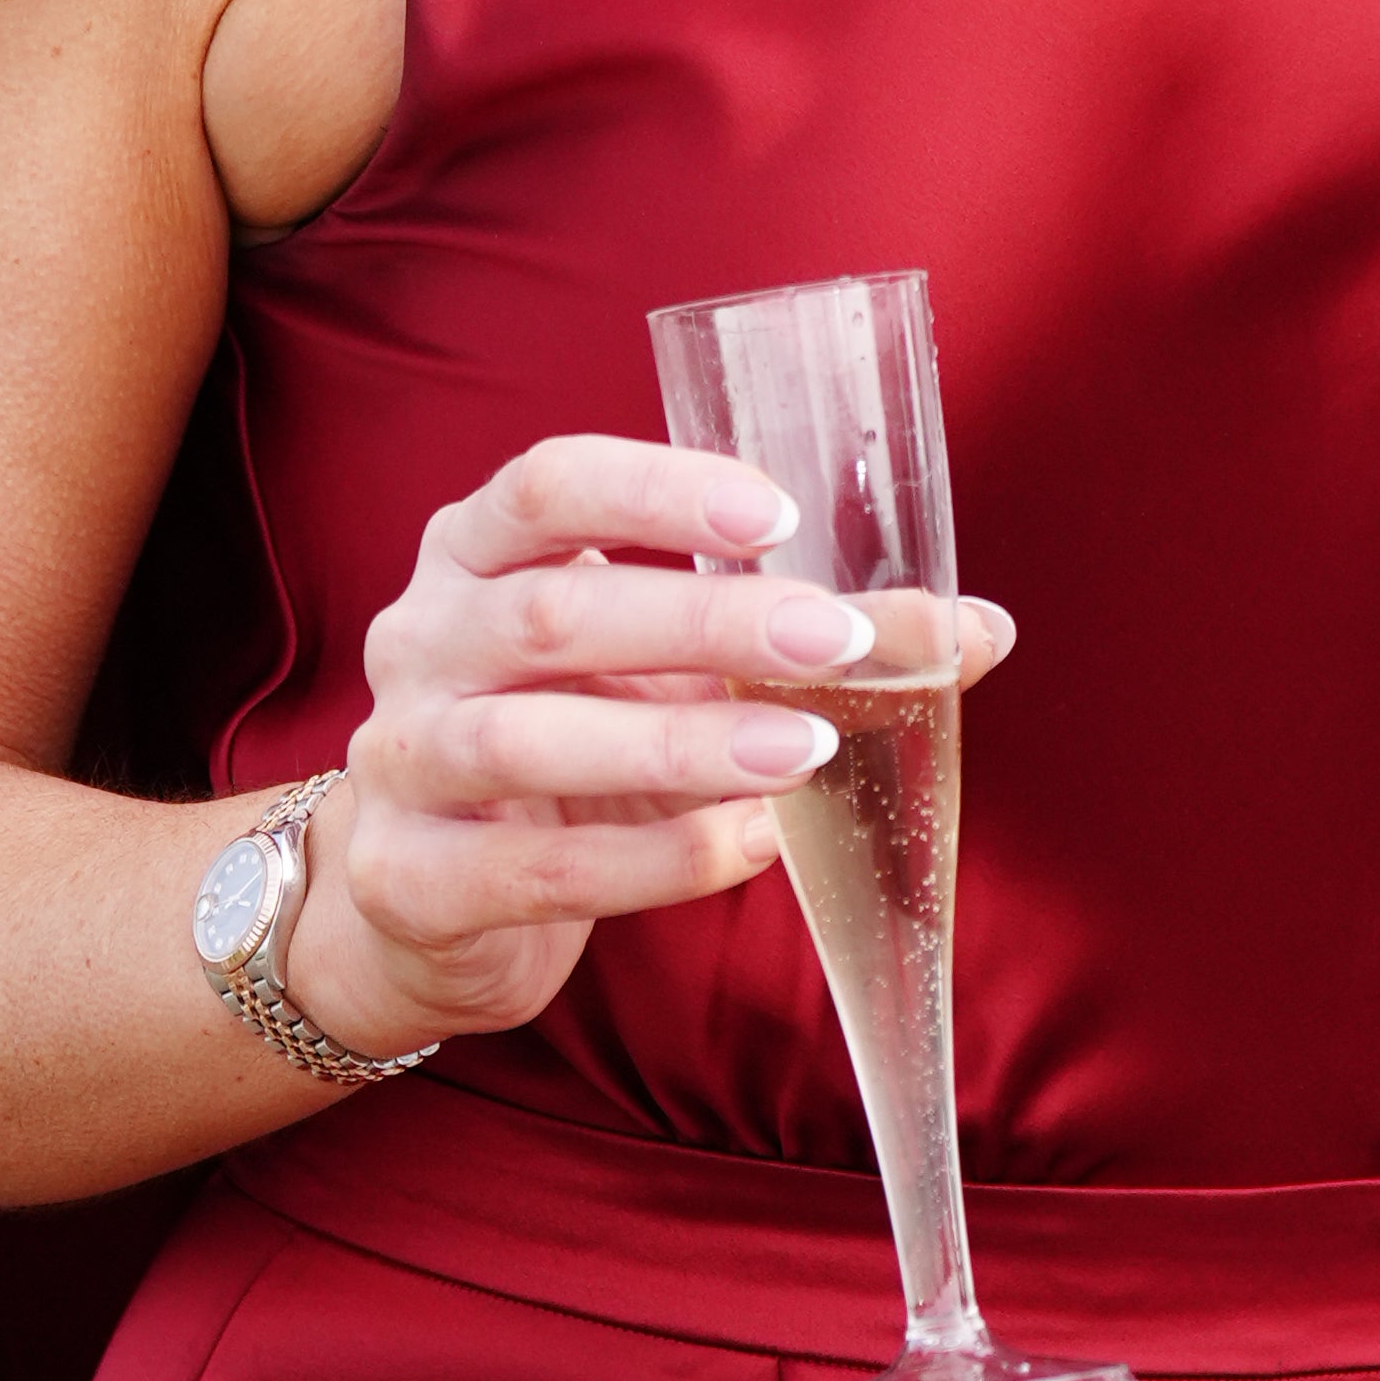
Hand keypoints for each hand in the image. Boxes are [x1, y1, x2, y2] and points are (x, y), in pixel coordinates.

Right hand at [285, 433, 1011, 1056]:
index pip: (546, 482)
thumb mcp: (665, 672)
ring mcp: (401, 757)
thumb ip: (796, 640)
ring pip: (532, 739)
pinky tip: (746, 845)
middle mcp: (422, 636)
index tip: (776, 515)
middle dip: (705, 621)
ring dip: (681, 745)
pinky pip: (534, 868)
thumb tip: (978, 628)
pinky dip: (652, 858)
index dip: (656, 487)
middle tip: (830, 641)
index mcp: (474, 549)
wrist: (425, 898)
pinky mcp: (408, 878)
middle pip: (557, 610)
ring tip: (800, 755)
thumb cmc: (570, 741)